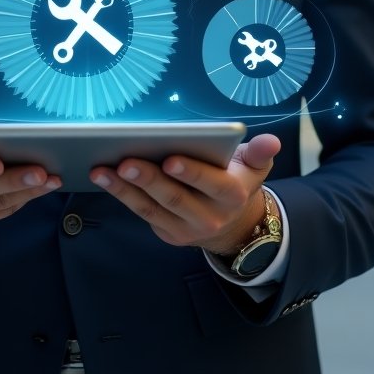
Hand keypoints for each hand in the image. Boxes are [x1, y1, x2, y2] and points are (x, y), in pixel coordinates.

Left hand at [89, 133, 280, 254]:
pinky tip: (103, 177)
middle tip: (125, 161)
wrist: (235, 226)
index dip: (191, 173)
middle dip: (149, 179)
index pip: (211, 183)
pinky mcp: (167, 233)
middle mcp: (209, 216)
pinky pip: (142, 213)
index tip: (170, 159)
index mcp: (232, 194)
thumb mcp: (254, 167)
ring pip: (151, 208)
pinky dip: (121, 195)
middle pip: (175, 198)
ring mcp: (185, 228)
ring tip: (102, 170)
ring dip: (124, 189)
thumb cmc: (238, 180)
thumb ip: (259, 153)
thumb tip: (272, 141)